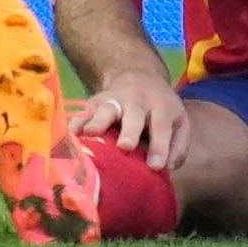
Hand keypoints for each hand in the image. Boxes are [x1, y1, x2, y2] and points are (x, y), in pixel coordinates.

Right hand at [69, 70, 188, 169]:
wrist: (138, 77)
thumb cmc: (160, 111)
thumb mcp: (178, 123)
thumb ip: (178, 146)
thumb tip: (166, 168)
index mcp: (161, 107)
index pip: (162, 126)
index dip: (160, 146)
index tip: (156, 166)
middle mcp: (137, 101)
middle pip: (134, 115)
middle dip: (130, 130)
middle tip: (125, 146)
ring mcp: (114, 100)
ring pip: (106, 110)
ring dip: (98, 122)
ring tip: (90, 135)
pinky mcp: (94, 102)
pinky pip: (83, 112)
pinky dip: (76, 123)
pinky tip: (69, 135)